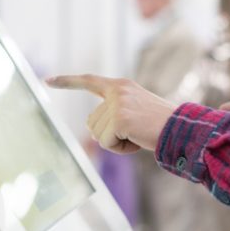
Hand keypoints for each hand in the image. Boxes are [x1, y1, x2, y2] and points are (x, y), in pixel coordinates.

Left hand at [46, 74, 176, 153]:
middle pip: (92, 122)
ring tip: (138, 136)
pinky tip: (137, 141)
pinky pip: (106, 143)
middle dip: (109, 134)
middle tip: (135, 132)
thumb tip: (94, 129)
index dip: (67, 82)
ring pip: (98, 135)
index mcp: (121, 86)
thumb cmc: (160, 125)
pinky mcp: (119, 119)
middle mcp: (117, 91)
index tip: (47, 81)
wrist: (181, 129)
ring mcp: (117, 104)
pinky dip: (120, 149)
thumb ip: (115, 113)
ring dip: (116, 143)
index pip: (89, 81)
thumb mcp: (136, 111)